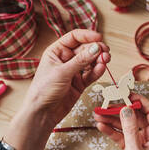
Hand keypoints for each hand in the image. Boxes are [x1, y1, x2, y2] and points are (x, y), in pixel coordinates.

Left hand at [5, 29, 109, 149]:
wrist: (43, 112)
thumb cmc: (44, 90)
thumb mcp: (62, 72)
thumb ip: (81, 60)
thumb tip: (96, 48)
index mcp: (56, 52)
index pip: (74, 38)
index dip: (87, 36)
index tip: (98, 38)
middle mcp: (66, 60)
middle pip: (85, 49)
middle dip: (96, 49)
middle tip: (105, 52)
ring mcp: (74, 72)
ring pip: (90, 62)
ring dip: (99, 60)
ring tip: (105, 60)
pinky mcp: (80, 83)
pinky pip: (91, 74)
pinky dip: (97, 71)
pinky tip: (102, 68)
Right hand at [94, 94, 148, 149]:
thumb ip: (129, 128)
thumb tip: (127, 108)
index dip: (139, 101)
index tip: (126, 94)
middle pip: (137, 117)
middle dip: (121, 111)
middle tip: (106, 105)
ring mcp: (142, 143)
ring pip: (127, 126)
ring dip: (113, 121)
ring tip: (98, 115)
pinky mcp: (133, 149)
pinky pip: (123, 136)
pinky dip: (113, 132)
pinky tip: (102, 126)